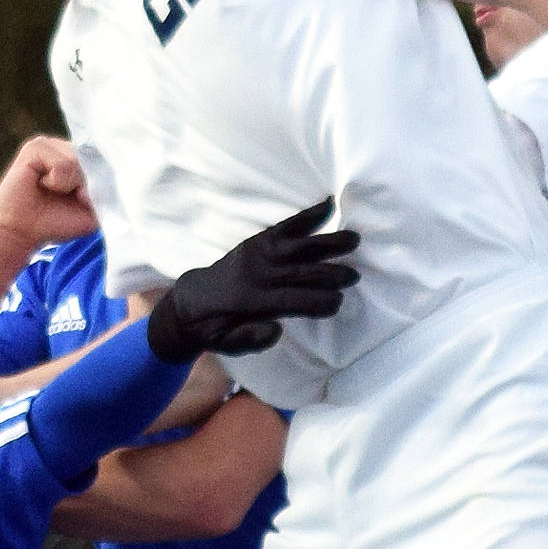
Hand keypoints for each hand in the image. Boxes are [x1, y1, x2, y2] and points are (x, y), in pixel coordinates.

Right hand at [0, 136, 97, 253]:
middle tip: (66, 197)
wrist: (22, 232)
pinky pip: (62, 164)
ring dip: (69, 185)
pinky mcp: (35, 147)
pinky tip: (42, 185)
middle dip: (85, 185)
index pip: (106, 160)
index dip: (101, 181)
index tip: (84, 199)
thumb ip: (106, 190)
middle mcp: (67, 148)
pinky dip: (56, 182)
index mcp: (82, 160)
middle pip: (94, 159)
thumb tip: (103, 168)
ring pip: (78, 161)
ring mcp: (51, 145)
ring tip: (51, 190)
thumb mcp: (92, 211)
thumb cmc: (55, 222)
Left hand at [147, 201, 360, 364]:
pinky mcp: (259, 240)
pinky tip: (329, 204)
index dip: (314, 302)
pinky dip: (308, 216)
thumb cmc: (217, 327)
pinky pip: (285, 227)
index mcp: (250, 302)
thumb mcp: (228, 343)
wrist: (193, 299)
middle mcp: (256, 274)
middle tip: (354, 276)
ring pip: (296, 246)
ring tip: (354, 239)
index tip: (337, 303)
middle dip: (327, 273)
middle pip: (298, 272)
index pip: (289, 301)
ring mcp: (258, 253)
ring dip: (326, 242)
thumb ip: (251, 339)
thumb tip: (276, 330)